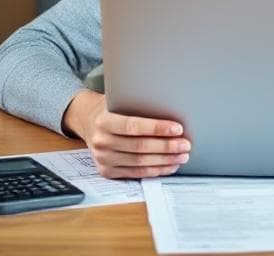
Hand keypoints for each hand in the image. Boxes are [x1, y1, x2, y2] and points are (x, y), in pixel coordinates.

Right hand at [62, 89, 190, 177]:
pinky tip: (170, 165)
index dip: (157, 128)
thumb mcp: (118, 101)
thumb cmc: (110, 109)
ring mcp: (103, 159)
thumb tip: (171, 109)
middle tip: (185, 144)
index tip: (177, 128)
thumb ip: (138, 106)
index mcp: (103, 122)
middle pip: (139, 147)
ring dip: (165, 160)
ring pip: (140, 162)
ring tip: (182, 155)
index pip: (133, 126)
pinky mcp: (107, 171)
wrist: (88, 122)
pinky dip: (156, 170)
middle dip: (166, 146)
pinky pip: (136, 173)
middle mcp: (101, 142)